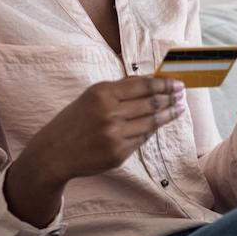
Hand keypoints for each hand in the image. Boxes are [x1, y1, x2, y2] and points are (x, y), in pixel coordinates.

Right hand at [24, 75, 185, 183]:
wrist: (53, 153)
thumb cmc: (74, 121)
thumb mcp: (91, 97)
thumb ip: (120, 89)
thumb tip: (152, 81)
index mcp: (102, 93)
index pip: (143, 86)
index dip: (164, 84)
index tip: (178, 83)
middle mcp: (109, 114)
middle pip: (151, 103)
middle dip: (171, 98)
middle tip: (182, 94)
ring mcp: (115, 136)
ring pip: (151, 122)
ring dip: (168, 114)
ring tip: (179, 108)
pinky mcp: (118, 154)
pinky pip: (142, 139)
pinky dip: (151, 130)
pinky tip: (158, 124)